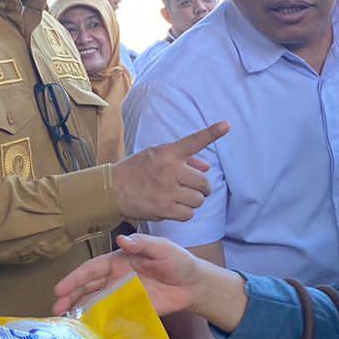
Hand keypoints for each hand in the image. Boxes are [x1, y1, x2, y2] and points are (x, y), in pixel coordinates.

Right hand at [52, 234, 246, 326]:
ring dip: (80, 310)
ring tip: (65, 322)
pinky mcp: (131, 310)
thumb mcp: (162, 248)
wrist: (194, 284)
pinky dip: (98, 322)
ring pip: (96, 302)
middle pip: (88, 287)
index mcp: (118, 261)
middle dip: (70, 297)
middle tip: (56, 309)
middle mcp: (116, 278)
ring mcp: (122, 295)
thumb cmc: (177, 261)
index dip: (75, 278)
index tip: (60, 288)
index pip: (92, 269)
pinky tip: (88, 330)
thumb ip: (142, 244)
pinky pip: (111, 316)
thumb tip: (122, 239)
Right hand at [112, 122, 229, 222]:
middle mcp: (170, 170)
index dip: (212, 132)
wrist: (112, 190)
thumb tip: (207, 166)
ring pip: (198, 200)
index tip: (227, 125)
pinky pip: (189, 214)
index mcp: (168, 153)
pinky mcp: (164, 209)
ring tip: (179, 198)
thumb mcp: (155, 155)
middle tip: (194, 189)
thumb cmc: (136, 170)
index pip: (194, 141)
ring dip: (193, 202)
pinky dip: (184, 213)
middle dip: (202, 188)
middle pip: (204, 182)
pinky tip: (173, 208)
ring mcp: (167, 190)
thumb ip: (183, 159)